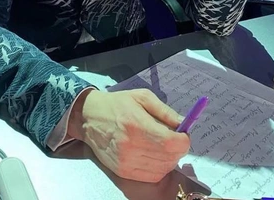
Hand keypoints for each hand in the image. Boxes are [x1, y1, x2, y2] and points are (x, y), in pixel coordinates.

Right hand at [67, 88, 189, 181]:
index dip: (183, 140)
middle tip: (173, 138)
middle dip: (178, 148)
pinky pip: (151, 176)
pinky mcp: (123, 172)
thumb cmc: (117, 104)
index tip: (183, 134)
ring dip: (169, 159)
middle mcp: (131, 146)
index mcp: (136, 124)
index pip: (171, 143)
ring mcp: (126, 162)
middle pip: (169, 157)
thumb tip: (183, 123)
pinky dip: (159, 168)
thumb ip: (164, 110)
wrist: (90, 117)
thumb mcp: (142, 97)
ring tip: (162, 145)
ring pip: (162, 169)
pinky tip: (154, 155)